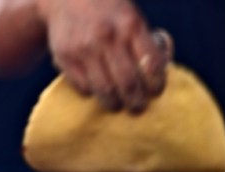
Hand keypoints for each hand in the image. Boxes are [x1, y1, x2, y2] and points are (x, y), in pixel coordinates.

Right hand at [37, 0, 172, 112]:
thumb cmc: (107, 11)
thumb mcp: (130, 16)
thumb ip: (143, 42)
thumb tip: (158, 73)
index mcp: (131, 25)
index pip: (151, 65)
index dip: (156, 85)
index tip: (155, 92)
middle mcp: (108, 37)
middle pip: (128, 83)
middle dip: (136, 102)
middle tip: (137, 107)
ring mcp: (84, 48)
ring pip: (105, 90)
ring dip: (114, 103)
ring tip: (117, 105)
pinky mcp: (65, 57)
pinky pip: (83, 87)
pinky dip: (92, 92)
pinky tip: (96, 89)